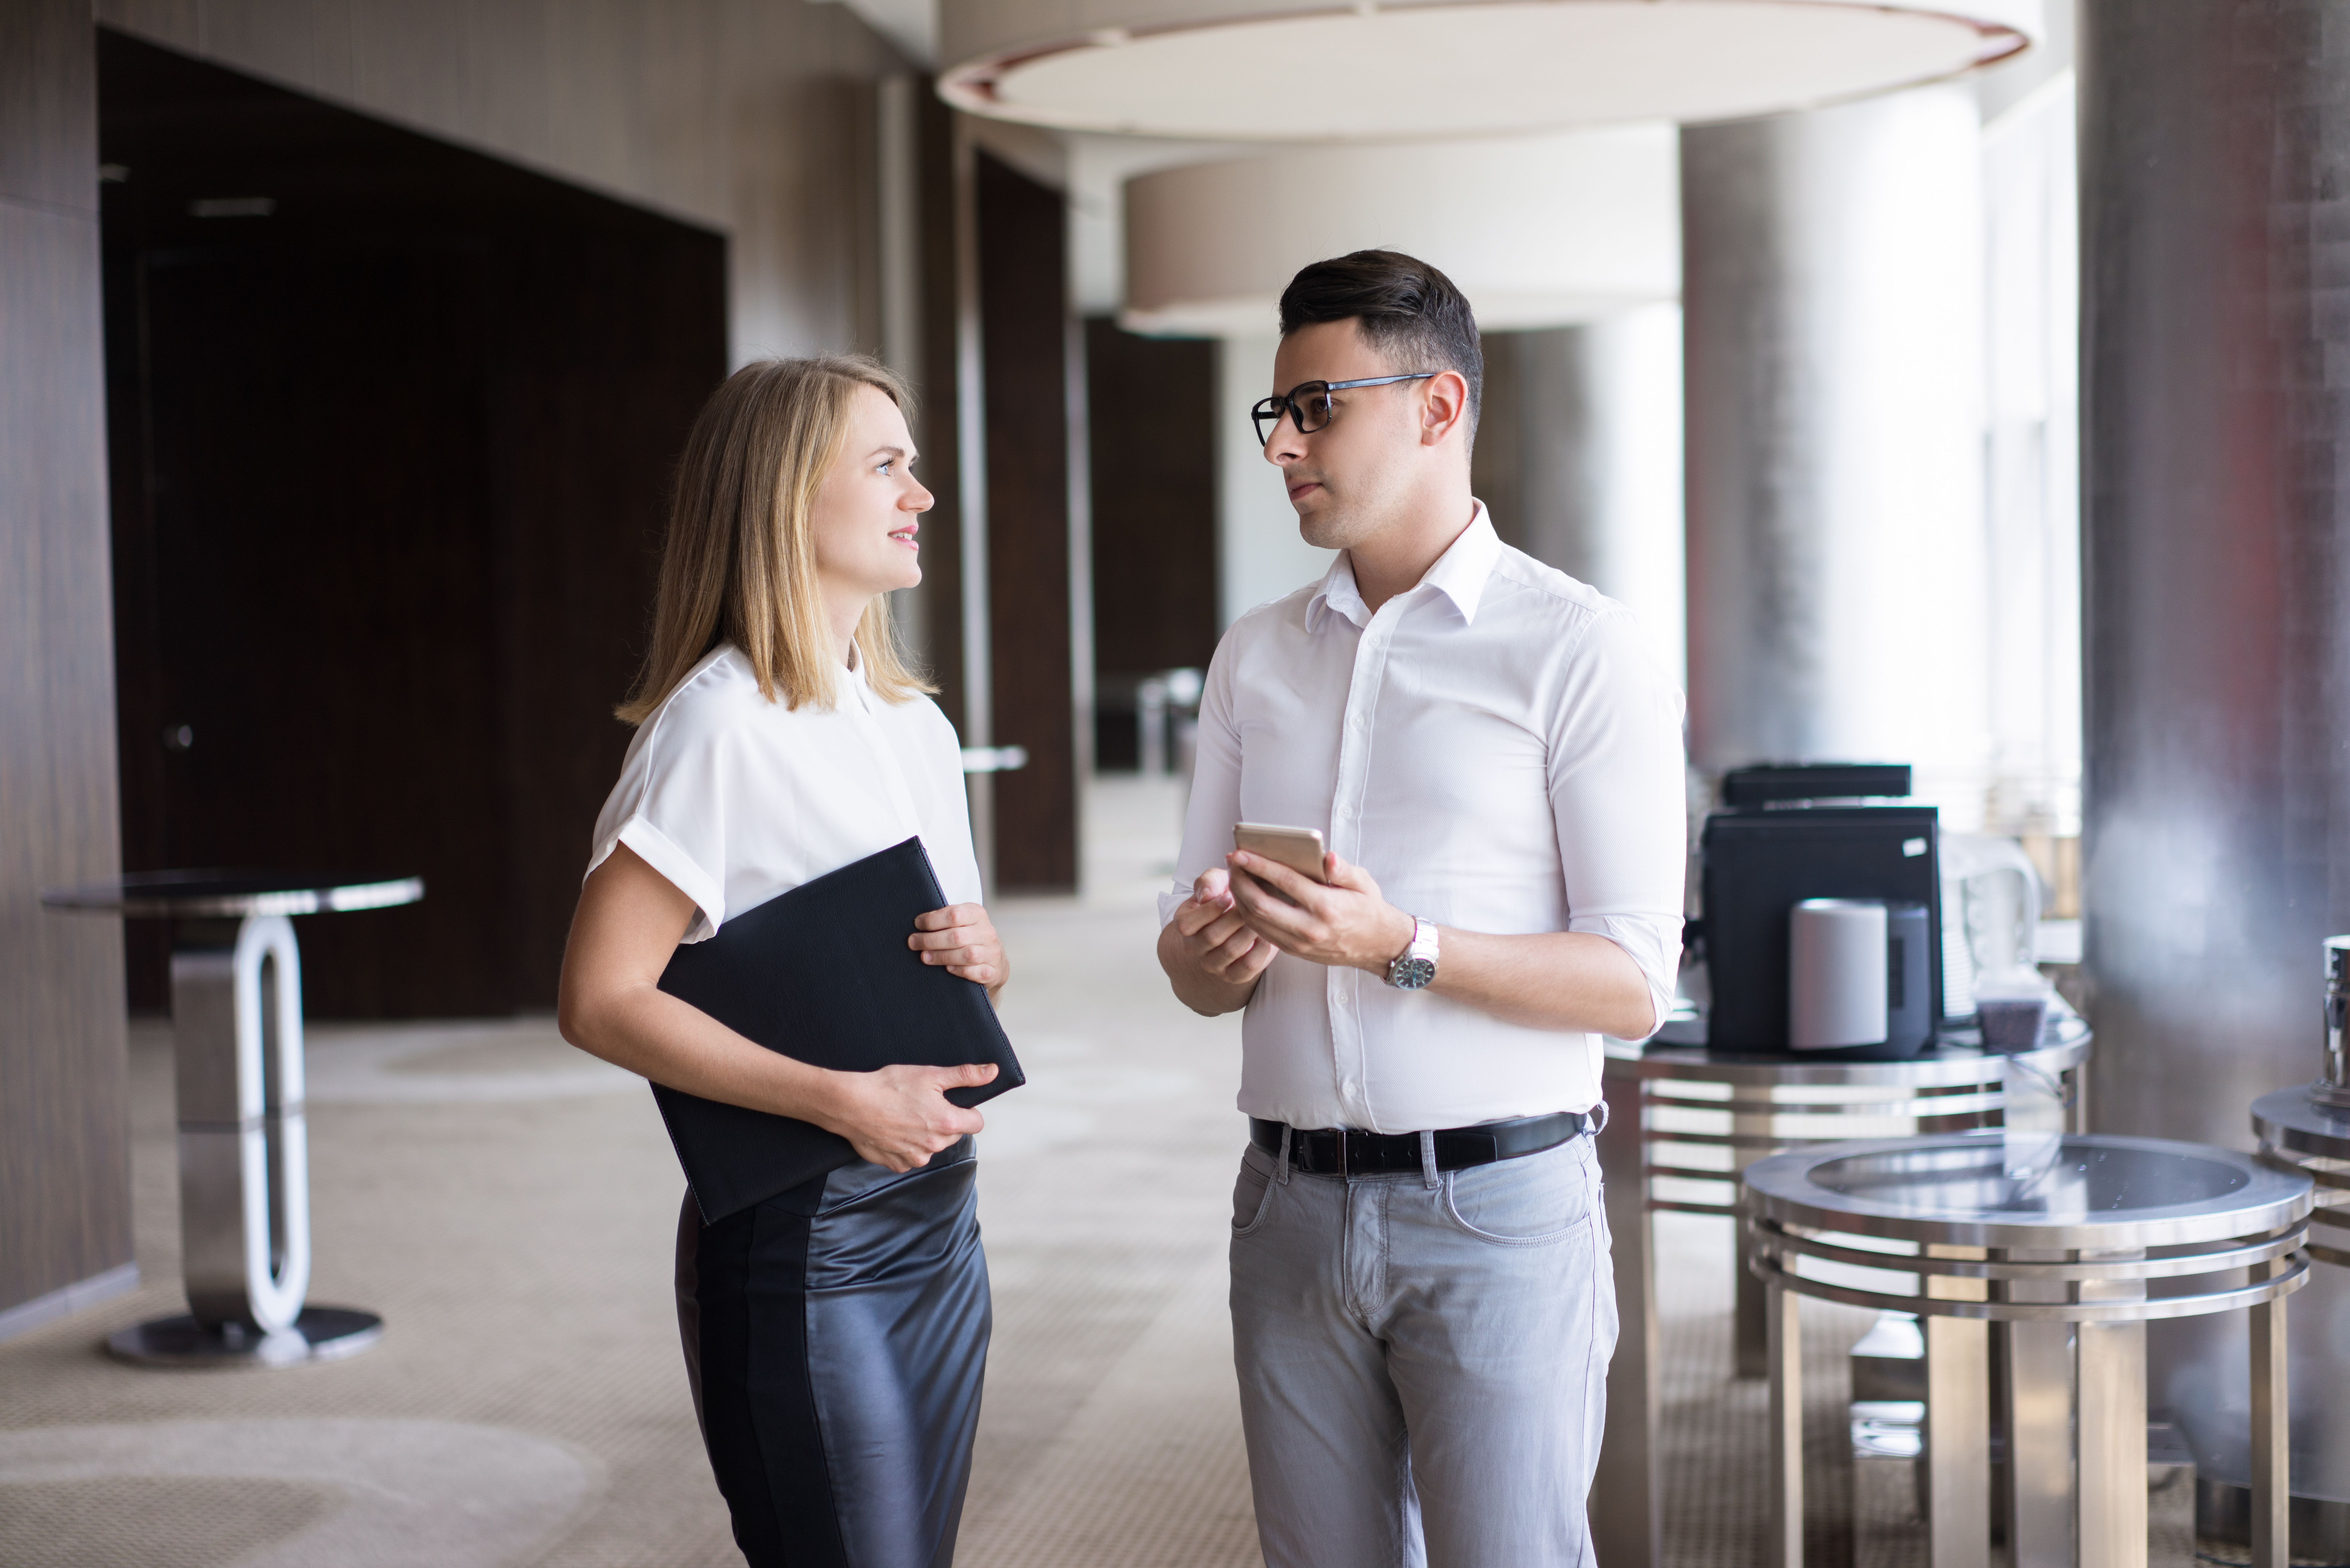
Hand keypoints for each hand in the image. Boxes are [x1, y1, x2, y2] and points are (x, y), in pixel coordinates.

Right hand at [820, 1061, 995, 1171]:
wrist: (851, 1104)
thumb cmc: (889, 1087)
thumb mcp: (931, 1075)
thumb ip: (965, 1075)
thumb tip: (992, 1072)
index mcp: (947, 1123)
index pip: (976, 1123)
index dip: (966, 1110)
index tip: (951, 1102)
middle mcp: (935, 1146)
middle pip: (953, 1134)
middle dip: (944, 1121)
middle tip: (922, 1104)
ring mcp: (915, 1158)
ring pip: (932, 1146)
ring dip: (925, 1134)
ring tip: (905, 1115)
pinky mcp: (897, 1164)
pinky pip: (911, 1156)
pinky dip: (906, 1144)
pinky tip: (894, 1128)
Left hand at [910, 903, 1007, 994]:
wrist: (995, 960)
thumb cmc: (969, 938)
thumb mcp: (962, 922)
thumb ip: (945, 919)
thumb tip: (917, 923)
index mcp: (977, 914)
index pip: (954, 914)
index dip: (932, 920)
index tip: (917, 924)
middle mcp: (987, 932)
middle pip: (957, 936)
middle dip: (930, 940)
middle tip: (913, 943)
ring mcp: (992, 953)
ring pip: (967, 955)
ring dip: (941, 957)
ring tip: (924, 957)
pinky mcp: (994, 972)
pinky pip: (977, 972)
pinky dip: (961, 971)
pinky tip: (948, 969)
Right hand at [1170, 868, 1280, 988]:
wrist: (1243, 917)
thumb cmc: (1226, 895)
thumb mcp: (1217, 881)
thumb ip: (1209, 881)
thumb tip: (1207, 896)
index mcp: (1184, 924)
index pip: (1186, 924)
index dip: (1208, 911)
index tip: (1230, 896)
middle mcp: (1194, 948)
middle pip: (1211, 937)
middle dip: (1235, 919)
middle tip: (1254, 904)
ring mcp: (1213, 965)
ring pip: (1230, 951)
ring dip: (1249, 931)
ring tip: (1262, 917)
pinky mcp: (1234, 975)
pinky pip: (1248, 966)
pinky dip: (1261, 949)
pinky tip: (1266, 934)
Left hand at [1226, 849, 1416, 974]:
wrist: (1377, 946)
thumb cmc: (1369, 909)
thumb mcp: (1364, 884)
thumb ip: (1343, 870)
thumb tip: (1327, 857)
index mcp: (1326, 907)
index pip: (1284, 882)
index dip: (1258, 865)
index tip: (1241, 852)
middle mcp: (1309, 928)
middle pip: (1260, 904)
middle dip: (1239, 881)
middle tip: (1231, 862)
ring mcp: (1299, 943)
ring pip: (1256, 922)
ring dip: (1239, 898)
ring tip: (1234, 877)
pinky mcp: (1294, 951)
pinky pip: (1262, 933)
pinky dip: (1248, 914)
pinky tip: (1245, 897)